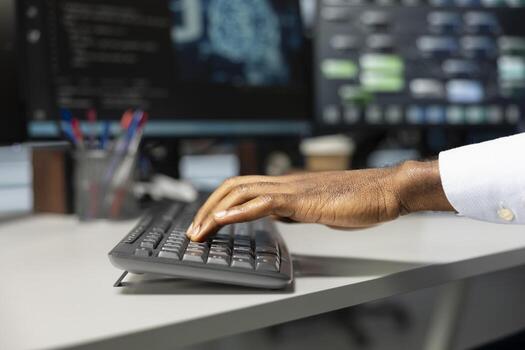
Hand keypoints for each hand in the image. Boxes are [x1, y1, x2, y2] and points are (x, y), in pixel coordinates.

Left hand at [186, 160, 453, 241]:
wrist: (385, 191)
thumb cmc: (359, 200)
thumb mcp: (318, 208)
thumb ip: (296, 209)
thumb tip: (280, 216)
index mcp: (287, 185)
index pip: (243, 188)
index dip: (220, 203)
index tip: (206, 222)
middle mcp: (285, 183)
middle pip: (233, 187)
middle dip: (207, 208)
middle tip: (194, 231)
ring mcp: (292, 189)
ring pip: (241, 192)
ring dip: (215, 212)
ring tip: (199, 231)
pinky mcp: (303, 200)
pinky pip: (264, 202)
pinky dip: (239, 212)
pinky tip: (224, 221)